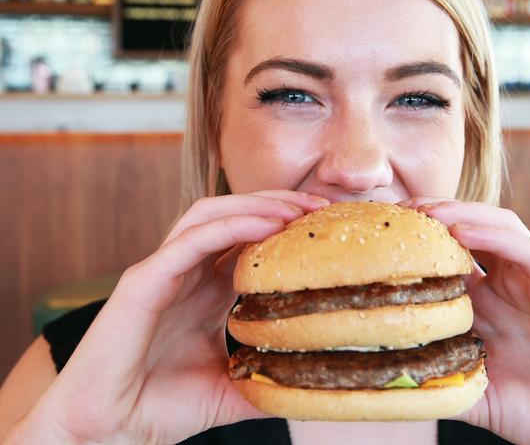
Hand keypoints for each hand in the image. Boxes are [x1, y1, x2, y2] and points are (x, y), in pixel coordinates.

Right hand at [24, 191, 328, 444]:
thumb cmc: (161, 408)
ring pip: (210, 215)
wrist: (107, 431)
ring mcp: (164, 271)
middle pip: (234, 215)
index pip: (249, 239)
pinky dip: (230, 225)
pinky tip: (265, 224)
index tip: (326, 226)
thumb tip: (309, 386)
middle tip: (321, 207)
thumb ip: (266, 380)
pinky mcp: (144, 280)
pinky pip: (190, 240)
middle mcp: (188, 273)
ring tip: (296, 209)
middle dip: (278, 203)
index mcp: (208, 290)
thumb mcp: (231, 390)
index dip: (286, 226)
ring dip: (255, 205)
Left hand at [399, 197, 529, 444]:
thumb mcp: (469, 389)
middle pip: (472, 228)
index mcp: (486, 300)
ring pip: (500, 227)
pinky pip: (528, 252)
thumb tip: (386, 374)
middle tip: (401, 209)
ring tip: (428, 212)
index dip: (420, 237)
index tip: (384, 231)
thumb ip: (436, 374)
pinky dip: (494, 236)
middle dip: (436, 213)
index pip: (450, 252)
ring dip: (462, 214)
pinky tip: (462, 232)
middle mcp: (509, 283)